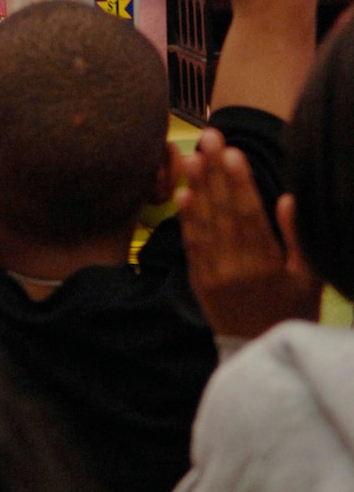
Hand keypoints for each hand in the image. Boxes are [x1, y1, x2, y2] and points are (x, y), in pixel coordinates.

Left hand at [180, 131, 322, 339]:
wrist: (259, 353)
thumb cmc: (292, 311)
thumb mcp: (309, 277)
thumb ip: (299, 237)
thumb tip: (287, 198)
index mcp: (266, 266)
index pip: (249, 216)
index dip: (239, 183)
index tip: (233, 153)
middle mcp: (235, 268)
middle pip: (223, 212)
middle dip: (215, 172)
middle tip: (209, 137)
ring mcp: (213, 275)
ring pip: (203, 225)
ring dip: (196, 188)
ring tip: (192, 156)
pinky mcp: (198, 281)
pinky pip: (191, 245)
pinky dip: (186, 219)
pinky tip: (183, 194)